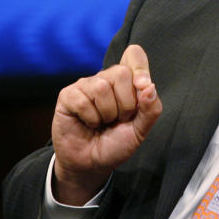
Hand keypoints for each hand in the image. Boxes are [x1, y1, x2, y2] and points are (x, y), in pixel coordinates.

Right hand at [51, 44, 162, 204]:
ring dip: (107, 113)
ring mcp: (86, 85)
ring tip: (103, 122)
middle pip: (121, 72)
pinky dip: (90, 118)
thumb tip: (149, 86)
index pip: (134, 55)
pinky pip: (83, 100)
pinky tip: (88, 123)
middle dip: (125, 103)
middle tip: (118, 119)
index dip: (140, 67)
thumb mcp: (140, 130)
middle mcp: (106, 79)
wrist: (92, 164)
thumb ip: (150, 109)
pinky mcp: (68, 96)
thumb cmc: (116, 143)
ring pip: (102, 87)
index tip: (143, 86)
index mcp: (127, 82)